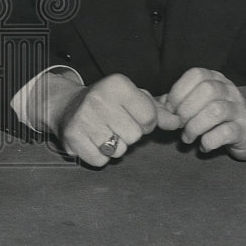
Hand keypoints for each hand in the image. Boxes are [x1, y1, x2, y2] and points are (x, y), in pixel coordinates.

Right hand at [48, 73, 180, 167]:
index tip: (130, 115)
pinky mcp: (73, 137)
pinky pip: (100, 161)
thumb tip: (178, 122)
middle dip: (129, 135)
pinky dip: (99, 156)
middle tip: (114, 124)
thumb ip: (157, 111)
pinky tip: (93, 140)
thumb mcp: (132, 98)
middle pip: (135, 136)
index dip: (145, 122)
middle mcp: (99, 98)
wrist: (67, 105)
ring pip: (119, 150)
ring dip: (115, 147)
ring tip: (104, 132)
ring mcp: (84, 118)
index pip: (150, 118)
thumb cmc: (107, 102)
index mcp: (117, 84)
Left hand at [161, 68, 245, 160]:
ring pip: (215, 111)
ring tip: (187, 138)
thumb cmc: (216, 115)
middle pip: (206, 91)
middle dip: (186, 110)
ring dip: (194, 127)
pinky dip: (208, 141)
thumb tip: (157, 105)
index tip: (170, 110)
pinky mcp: (244, 129)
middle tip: (179, 125)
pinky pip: (225, 132)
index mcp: (215, 78)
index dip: (178, 92)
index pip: (195, 75)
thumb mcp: (199, 102)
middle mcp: (229, 90)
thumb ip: (179, 100)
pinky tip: (203, 146)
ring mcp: (239, 109)